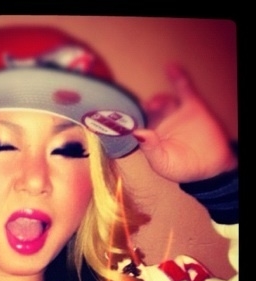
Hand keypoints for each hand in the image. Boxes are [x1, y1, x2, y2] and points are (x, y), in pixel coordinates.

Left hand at [132, 64, 236, 182]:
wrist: (210, 167)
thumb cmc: (182, 168)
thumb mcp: (162, 162)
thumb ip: (150, 148)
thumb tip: (137, 132)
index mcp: (148, 139)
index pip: (133, 126)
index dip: (125, 121)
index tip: (115, 117)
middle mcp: (159, 125)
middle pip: (145, 111)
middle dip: (138, 108)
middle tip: (134, 108)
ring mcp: (175, 115)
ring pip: (162, 101)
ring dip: (156, 99)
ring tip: (153, 104)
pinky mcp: (191, 107)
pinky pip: (183, 89)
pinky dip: (177, 78)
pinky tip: (170, 67)